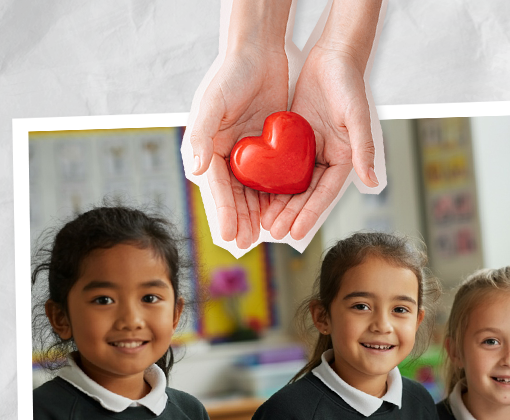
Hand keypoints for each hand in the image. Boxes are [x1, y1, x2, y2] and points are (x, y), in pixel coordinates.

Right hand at [186, 46, 288, 248]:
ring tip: (266, 235)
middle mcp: (224, 154)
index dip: (223, 213)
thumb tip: (194, 169)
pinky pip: (271, 177)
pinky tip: (283, 211)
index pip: (215, 187)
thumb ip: (201, 135)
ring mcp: (246, 153)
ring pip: (252, 191)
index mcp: (206, 148)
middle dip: (241, 220)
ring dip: (258, 213)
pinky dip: (276, 195)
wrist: (258, 53)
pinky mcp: (266, 148)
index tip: (230, 236)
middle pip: (233, 195)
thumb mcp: (213, 103)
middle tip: (249, 244)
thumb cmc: (230, 74)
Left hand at [260, 49, 379, 240]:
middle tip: (272, 232)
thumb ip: (364, 148)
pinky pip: (280, 165)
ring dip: (278, 203)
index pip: (325, 193)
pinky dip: (269, 180)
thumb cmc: (349, 84)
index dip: (309, 214)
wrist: (333, 57)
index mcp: (344, 159)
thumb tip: (372, 180)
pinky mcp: (295, 139)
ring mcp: (310, 150)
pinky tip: (255, 193)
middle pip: (307, 194)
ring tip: (262, 221)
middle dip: (290, 214)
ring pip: (292, 184)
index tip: (295, 232)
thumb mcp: (356, 116)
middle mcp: (327, 159)